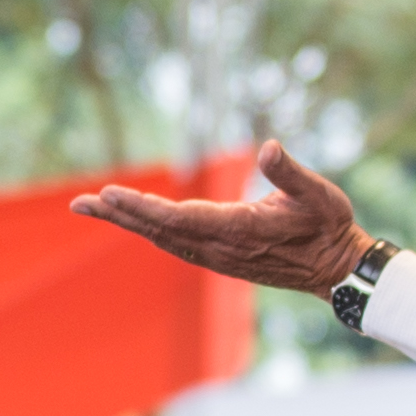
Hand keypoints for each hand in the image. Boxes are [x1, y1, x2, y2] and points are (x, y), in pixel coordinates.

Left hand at [68, 142, 368, 295]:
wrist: (335, 270)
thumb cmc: (329, 226)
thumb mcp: (320, 195)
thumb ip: (291, 173)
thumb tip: (268, 146)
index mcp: (239, 229)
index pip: (178, 218)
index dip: (141, 207)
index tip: (110, 194)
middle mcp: (220, 247)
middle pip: (158, 230)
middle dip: (118, 215)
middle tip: (80, 204)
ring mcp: (216, 256)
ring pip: (161, 238)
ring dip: (126, 222)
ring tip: (91, 206)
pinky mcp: (218, 258)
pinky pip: (173, 243)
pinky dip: (146, 229)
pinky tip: (129, 219)